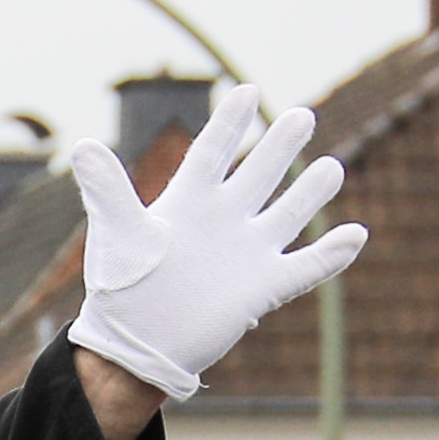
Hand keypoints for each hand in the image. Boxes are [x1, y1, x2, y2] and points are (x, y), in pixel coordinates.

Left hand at [66, 81, 366, 404]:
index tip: (248, 90)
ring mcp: (245, 253)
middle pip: (257, 174)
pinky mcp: (261, 288)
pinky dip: (330, 255)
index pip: (214, 152)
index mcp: (187, 202)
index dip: (231, 124)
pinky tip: (356, 234)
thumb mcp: (117, 235)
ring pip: (286, 214)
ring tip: (332, 166)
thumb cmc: (121, 292)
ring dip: (310, 193)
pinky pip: (304, 268)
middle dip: (279, 147)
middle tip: (302, 115)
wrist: (134, 349)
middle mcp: (221, 221)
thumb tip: (82, 146)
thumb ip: (107, 189)